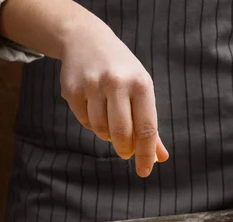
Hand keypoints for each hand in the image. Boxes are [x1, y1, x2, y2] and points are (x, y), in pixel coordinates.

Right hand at [58, 5, 168, 176]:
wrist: (86, 39)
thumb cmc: (122, 71)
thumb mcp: (141, 91)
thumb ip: (150, 126)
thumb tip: (160, 158)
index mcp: (140, 83)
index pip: (146, 128)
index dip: (145, 154)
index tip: (144, 171)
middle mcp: (116, 82)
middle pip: (122, 133)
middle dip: (124, 148)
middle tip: (125, 152)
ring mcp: (92, 85)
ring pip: (101, 130)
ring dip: (107, 134)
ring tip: (109, 118)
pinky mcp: (72, 89)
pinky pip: (85, 122)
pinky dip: (92, 123)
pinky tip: (94, 108)